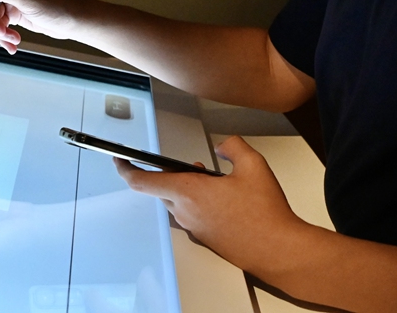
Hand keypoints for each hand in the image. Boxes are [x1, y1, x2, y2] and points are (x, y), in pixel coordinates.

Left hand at [114, 136, 305, 272]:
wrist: (278, 250)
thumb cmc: (265, 214)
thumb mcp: (253, 165)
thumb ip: (233, 146)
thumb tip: (223, 146)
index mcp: (189, 192)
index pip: (143, 182)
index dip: (125, 168)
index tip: (118, 159)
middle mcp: (186, 212)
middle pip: (164, 188)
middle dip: (174, 174)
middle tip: (194, 166)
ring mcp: (195, 228)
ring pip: (179, 201)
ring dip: (190, 188)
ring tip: (215, 180)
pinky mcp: (206, 239)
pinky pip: (193, 215)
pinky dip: (201, 203)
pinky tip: (225, 199)